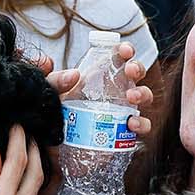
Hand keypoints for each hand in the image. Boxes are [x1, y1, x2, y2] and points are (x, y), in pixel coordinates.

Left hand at [37, 47, 153, 136]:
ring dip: (142, 93)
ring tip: (131, 97)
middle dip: (137, 68)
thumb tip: (73, 75)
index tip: (125, 51)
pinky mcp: (123, 132)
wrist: (54, 143)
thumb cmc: (55, 112)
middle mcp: (114, 91)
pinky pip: (141, 126)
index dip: (126, 50)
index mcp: (99, 76)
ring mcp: (121, 110)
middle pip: (136, 73)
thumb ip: (55, 81)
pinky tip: (131, 124)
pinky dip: (142, 124)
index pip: (118, 57)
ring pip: (144, 97)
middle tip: (129, 71)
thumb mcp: (50, 93)